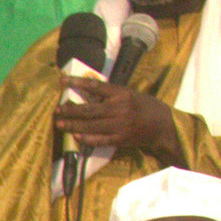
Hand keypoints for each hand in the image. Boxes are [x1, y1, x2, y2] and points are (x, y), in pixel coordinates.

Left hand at [54, 76, 180, 164]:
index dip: (76, 83)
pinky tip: (76, 137)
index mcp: (122, 93)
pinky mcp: (120, 139)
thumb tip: (86, 91)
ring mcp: (120, 125)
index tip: (61, 80)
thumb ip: (110, 94)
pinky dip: (87, 139)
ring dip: (73, 125)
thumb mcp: (129, 94)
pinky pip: (99, 140)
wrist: (162, 126)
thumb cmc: (144, 107)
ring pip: (91, 126)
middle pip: (89, 109)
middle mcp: (120, 108)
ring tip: (60, 124)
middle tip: (57, 110)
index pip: (95, 86)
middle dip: (70, 110)